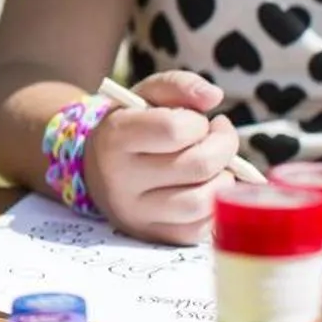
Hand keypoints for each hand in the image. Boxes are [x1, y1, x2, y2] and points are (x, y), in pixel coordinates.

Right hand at [82, 70, 240, 245]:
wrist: (97, 169)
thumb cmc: (132, 127)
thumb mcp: (146, 96)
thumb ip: (179, 86)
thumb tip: (214, 96)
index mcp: (115, 138)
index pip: (175, 129)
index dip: (199, 122)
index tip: (200, 121)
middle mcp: (121, 180)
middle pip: (197, 165)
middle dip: (224, 147)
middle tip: (220, 138)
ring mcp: (137, 213)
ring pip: (202, 202)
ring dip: (224, 179)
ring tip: (216, 166)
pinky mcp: (153, 235)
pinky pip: (200, 229)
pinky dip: (215, 206)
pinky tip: (207, 188)